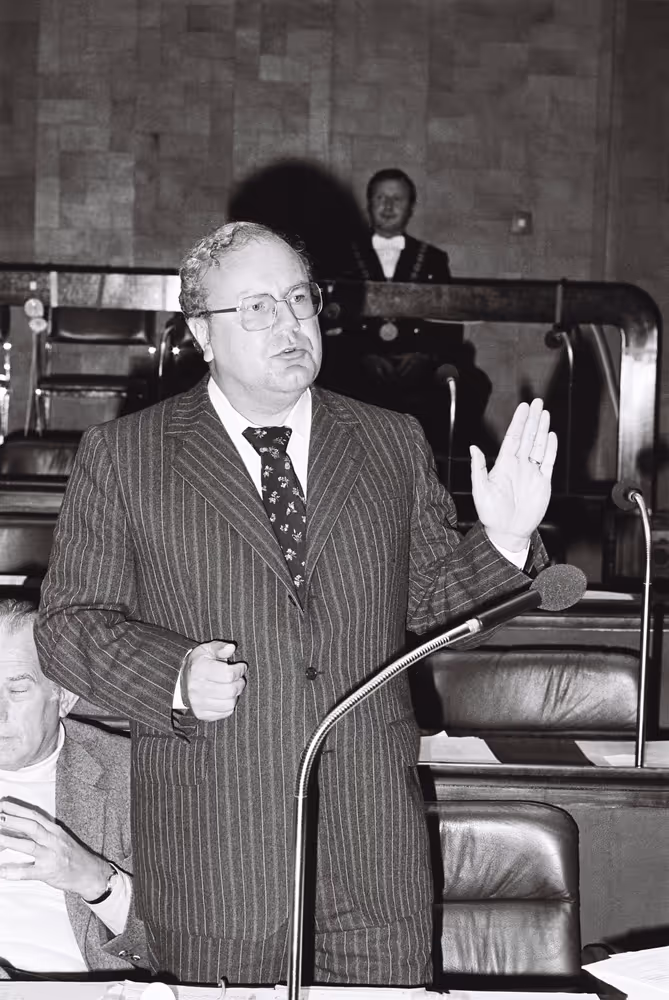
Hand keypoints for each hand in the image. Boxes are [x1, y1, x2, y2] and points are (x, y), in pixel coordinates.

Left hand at [0, 798, 111, 898]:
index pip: (35, 816)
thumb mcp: (59, 838)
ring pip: (29, 846)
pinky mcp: (47, 873)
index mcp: (54, 830)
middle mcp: (53, 840)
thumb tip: (15, 827)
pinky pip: (29, 872)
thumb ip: (40, 833)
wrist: (89, 873)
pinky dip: (14, 871)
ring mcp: (50, 856)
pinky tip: (2, 871)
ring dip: (11, 841)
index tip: (3, 804)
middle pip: (32, 827)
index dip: (18, 809)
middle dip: (13, 820)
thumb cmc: (71, 855)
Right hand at [184, 641, 247, 721]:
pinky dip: (229, 705)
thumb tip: (231, 648)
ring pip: (230, 703)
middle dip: (240, 683)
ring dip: (235, 695)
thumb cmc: (199, 663)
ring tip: (232, 687)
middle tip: (239, 678)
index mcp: (199, 670)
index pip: (228, 674)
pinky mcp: (201, 714)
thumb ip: (220, 647)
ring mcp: (198, 703)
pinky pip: (225, 713)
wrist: (181, 681)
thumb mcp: (207, 650)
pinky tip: (226, 696)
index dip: (239, 670)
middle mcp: (197, 688)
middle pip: (231, 690)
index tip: (241, 666)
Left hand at [470, 397, 556, 551]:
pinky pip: (548, 462)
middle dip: (532, 419)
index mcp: (504, 464)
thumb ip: (478, 468)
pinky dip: (551, 449)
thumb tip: (473, 447)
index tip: (523, 408)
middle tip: (537, 402)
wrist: (507, 532)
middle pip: (528, 437)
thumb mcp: (480, 490)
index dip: (518, 422)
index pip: (513, 438)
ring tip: (545, 413)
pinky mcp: (543, 482)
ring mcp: (532, 472)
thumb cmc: (490, 513)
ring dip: (542, 429)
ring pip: (539, 445)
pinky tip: (551, 436)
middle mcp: (519, 465)